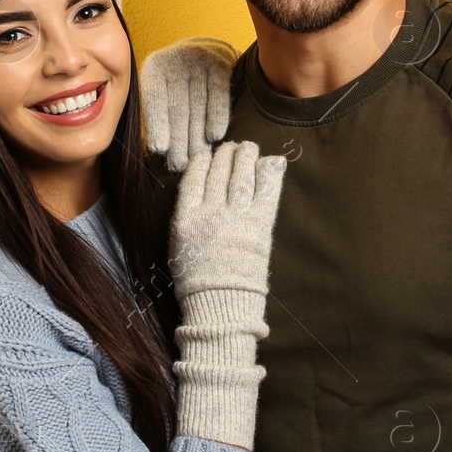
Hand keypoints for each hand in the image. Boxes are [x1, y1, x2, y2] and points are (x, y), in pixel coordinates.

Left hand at [140, 37, 237, 171]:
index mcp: (155, 67)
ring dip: (197, 133)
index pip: (154, 98)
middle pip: (177, 105)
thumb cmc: (177, 81)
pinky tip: (214, 136)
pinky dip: (217, 116)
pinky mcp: (221, 64)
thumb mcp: (162, 89)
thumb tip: (157, 149)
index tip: (160, 148)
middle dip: (178, 137)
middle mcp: (177, 60)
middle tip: (179, 164)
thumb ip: (157, 112)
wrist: (205, 52)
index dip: (157, 123)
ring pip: (198, 103)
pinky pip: (218, 94)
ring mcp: (201, 60)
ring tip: (196, 157)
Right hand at [168, 140, 285, 301]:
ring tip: (249, 148)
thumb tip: (199, 194)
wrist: (221, 304)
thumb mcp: (180, 246)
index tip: (207, 154)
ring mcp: (237, 217)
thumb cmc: (196, 281)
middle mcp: (211, 212)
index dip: (202, 162)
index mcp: (187, 218)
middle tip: (232, 147)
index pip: (193, 178)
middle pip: (219, 172)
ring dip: (246, 157)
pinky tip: (271, 162)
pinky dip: (269, 174)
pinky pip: (266, 192)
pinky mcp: (260, 225)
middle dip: (226, 155)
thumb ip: (188, 217)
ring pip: (241, 175)